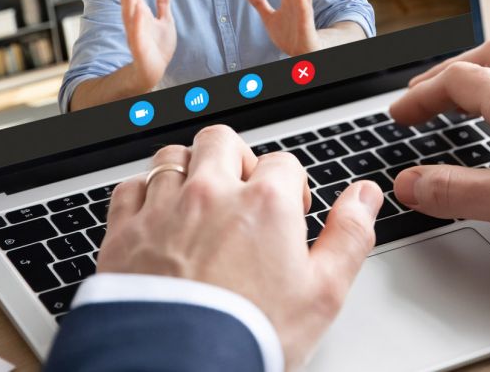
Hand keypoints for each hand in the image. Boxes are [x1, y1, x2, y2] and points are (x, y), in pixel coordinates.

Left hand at [98, 126, 383, 369]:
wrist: (179, 369)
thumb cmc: (251, 334)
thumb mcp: (324, 292)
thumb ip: (350, 235)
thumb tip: (365, 195)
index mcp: (264, 202)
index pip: (283, 163)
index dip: (291, 188)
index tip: (289, 216)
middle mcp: (210, 193)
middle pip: (222, 141)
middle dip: (236, 160)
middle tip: (242, 195)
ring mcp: (162, 209)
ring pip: (173, 157)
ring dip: (189, 171)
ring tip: (199, 203)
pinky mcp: (123, 233)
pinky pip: (130, 187)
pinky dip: (144, 194)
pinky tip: (156, 218)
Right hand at [120, 0, 175, 89]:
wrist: (154, 70)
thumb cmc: (158, 46)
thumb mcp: (165, 19)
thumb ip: (163, 2)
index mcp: (140, 15)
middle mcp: (135, 22)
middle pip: (129, 0)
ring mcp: (136, 34)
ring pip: (130, 14)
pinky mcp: (139, 47)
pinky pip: (137, 34)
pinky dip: (137, 22)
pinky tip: (138, 10)